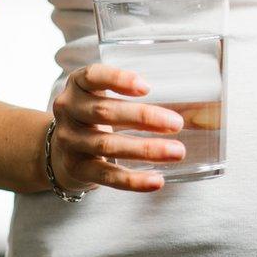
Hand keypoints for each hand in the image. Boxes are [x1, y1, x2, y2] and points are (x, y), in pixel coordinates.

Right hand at [49, 63, 185, 192]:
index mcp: (77, 85)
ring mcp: (70, 141)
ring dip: (145, 149)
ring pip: (108, 145)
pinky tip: (157, 180)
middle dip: (143, 117)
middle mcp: (69, 111)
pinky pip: (107, 176)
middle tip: (177, 123)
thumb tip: (199, 113)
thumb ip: (136, 97)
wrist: (58, 151)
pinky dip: (133, 180)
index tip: (146, 86)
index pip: (92, 76)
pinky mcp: (77, 169)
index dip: (117, 79)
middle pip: (105, 111)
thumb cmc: (94, 117)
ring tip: (177, 151)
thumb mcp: (103, 97)